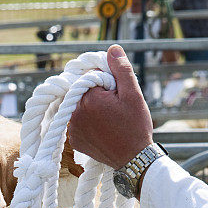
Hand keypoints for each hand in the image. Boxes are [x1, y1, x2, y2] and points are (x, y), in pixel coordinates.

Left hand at [68, 45, 153, 170]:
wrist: (132, 159)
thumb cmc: (135, 126)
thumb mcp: (133, 94)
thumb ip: (121, 69)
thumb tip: (112, 49)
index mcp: (88, 99)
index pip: (91, 75)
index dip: (106, 80)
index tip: (118, 92)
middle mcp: (75, 113)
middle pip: (83, 90)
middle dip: (97, 92)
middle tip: (115, 106)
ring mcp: (73, 128)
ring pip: (79, 106)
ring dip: (91, 106)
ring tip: (110, 118)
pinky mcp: (74, 140)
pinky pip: (78, 122)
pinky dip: (87, 121)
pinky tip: (102, 128)